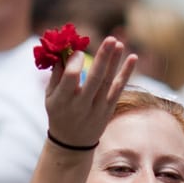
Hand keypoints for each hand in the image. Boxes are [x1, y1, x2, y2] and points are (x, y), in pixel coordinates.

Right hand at [44, 35, 136, 152]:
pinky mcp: (108, 109)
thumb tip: (66, 48)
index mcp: (62, 100)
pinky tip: (133, 58)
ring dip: (115, 61)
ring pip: (108, 82)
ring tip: (118, 42)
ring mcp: (97, 108)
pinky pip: (119, 89)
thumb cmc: (59, 112)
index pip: (71, 77)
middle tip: (110, 39)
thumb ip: (56, 73)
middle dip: (103, 58)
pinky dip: (126, 73)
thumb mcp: (50, 96)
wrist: (72, 143)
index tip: (79, 51)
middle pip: (95, 79)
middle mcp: (81, 105)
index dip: (76, 62)